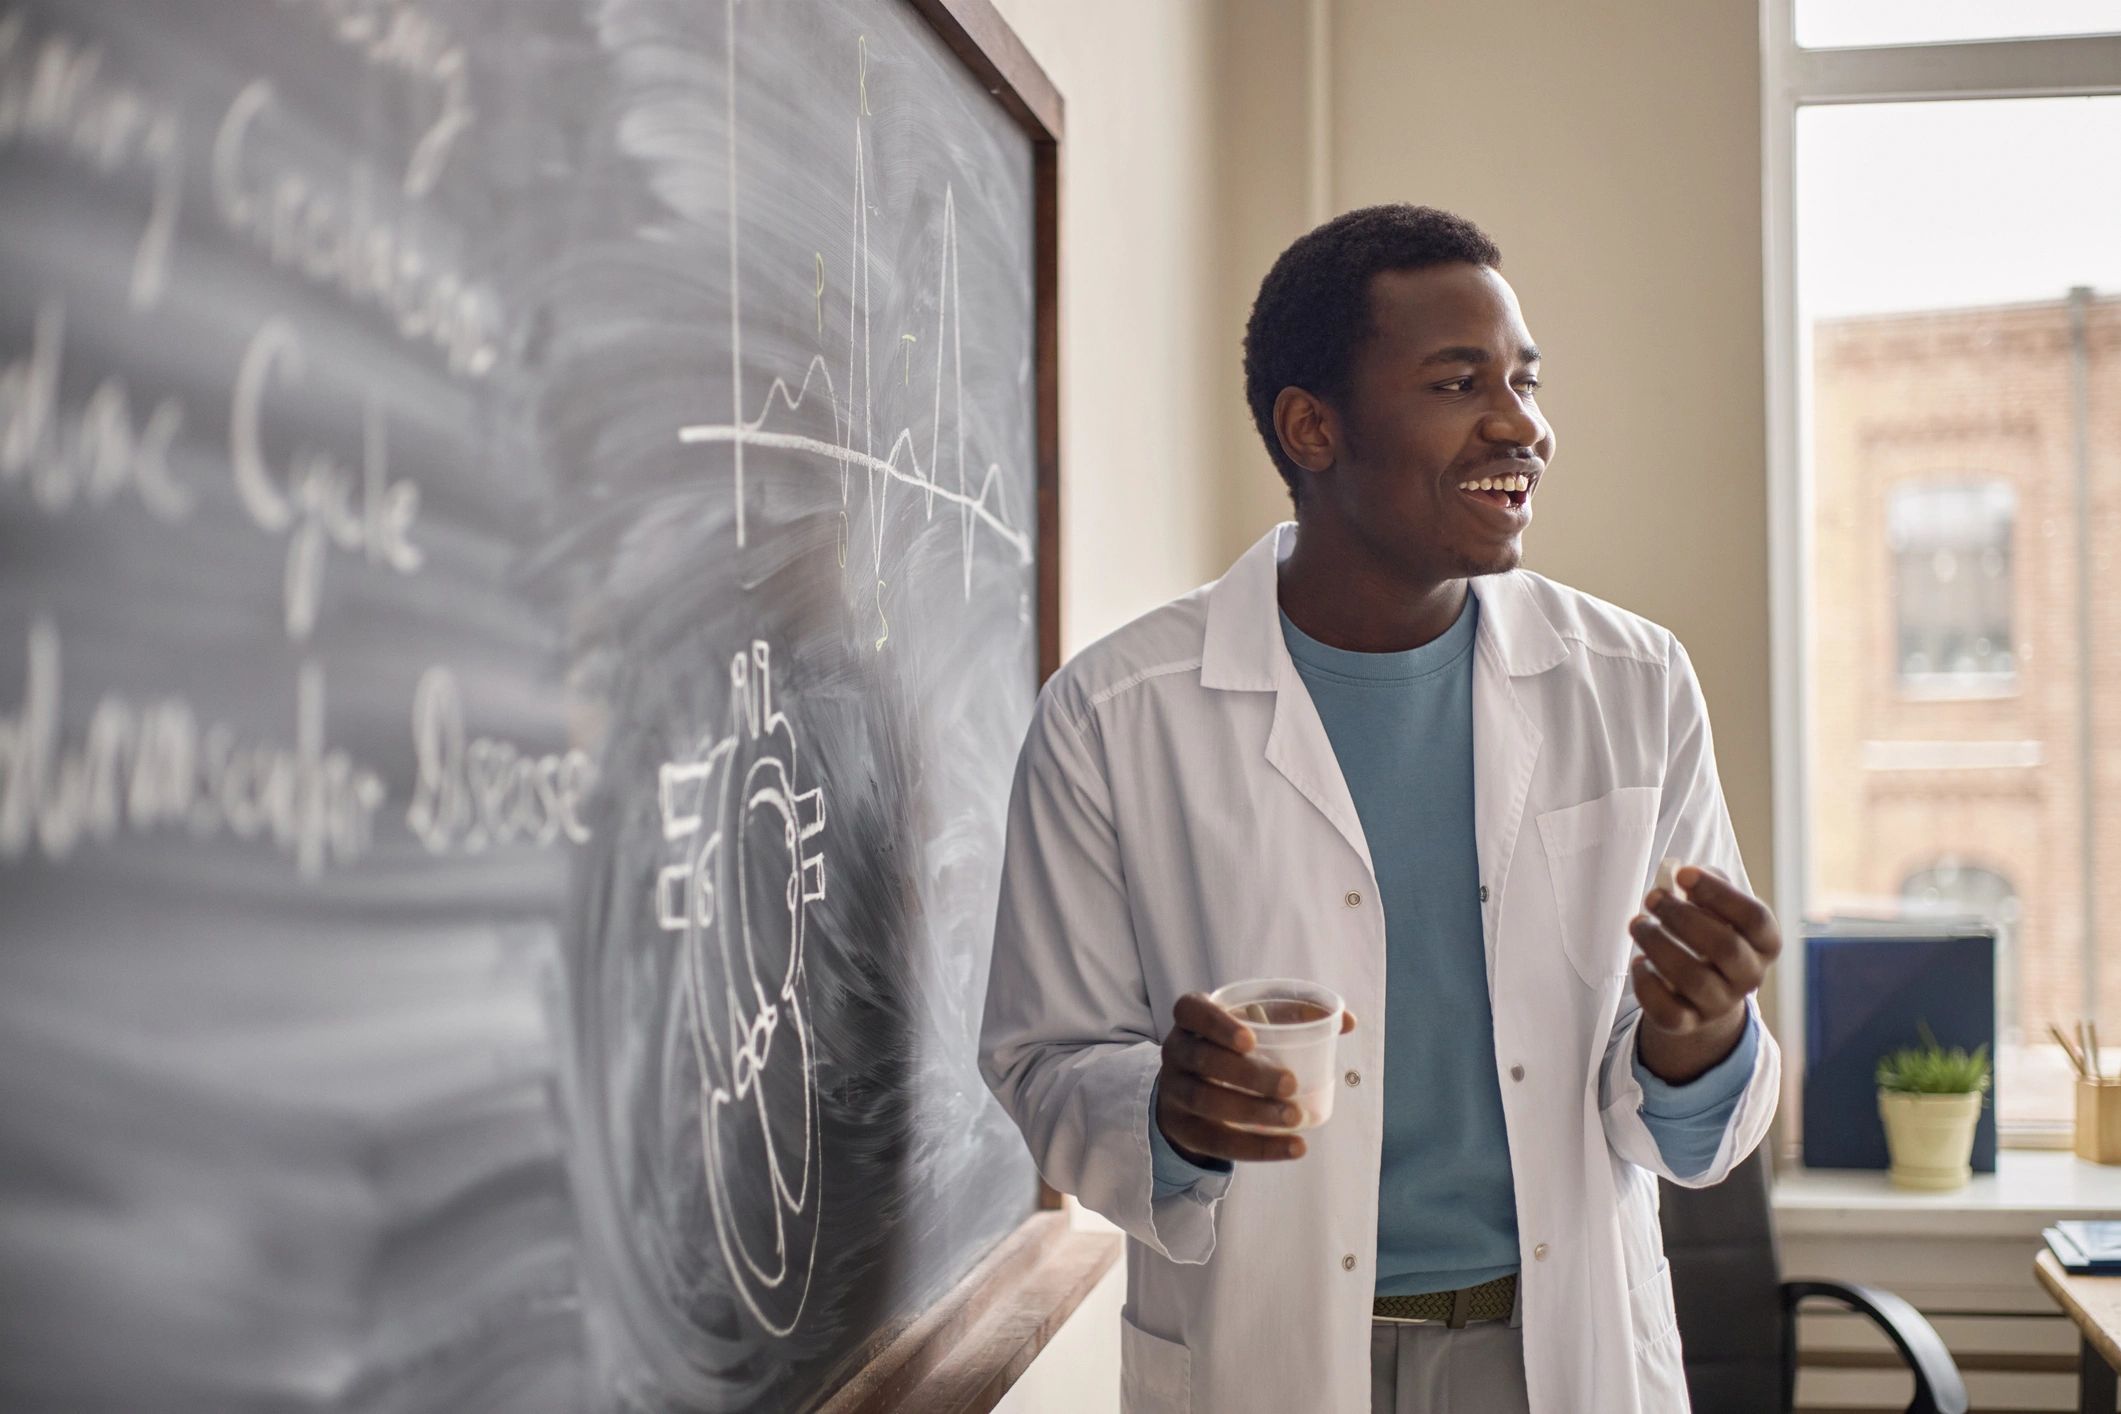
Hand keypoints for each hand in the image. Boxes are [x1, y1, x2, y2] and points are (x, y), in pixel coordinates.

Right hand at [1154, 992, 1356, 1164]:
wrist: (1190, 1088)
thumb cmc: (1233, 1047)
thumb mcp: (1256, 1023)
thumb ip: (1299, 1017)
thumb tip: (1348, 1022)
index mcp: (1191, 1018)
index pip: (1192, 1011)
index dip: (1218, 1024)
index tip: (1251, 1040)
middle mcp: (1176, 1050)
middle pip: (1203, 1059)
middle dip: (1247, 1073)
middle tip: (1290, 1083)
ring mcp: (1174, 1090)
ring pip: (1206, 1101)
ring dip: (1254, 1111)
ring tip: (1295, 1117)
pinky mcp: (1183, 1128)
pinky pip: (1217, 1142)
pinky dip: (1258, 1148)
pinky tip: (1293, 1147)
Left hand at [1628, 865, 1781, 1083]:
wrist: (1704, 993)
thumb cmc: (1709, 934)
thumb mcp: (1718, 908)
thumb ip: (1707, 885)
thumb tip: (1681, 875)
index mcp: (1765, 943)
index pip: (1754, 917)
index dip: (1718, 893)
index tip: (1683, 874)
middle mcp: (1750, 976)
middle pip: (1724, 947)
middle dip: (1682, 917)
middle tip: (1652, 898)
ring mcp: (1721, 1004)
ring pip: (1692, 978)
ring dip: (1658, 945)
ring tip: (1638, 924)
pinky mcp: (1689, 1023)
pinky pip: (1668, 1011)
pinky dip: (1646, 984)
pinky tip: (1639, 963)